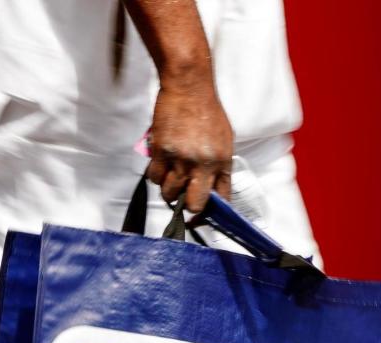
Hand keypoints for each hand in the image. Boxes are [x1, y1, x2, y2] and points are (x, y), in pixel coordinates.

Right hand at [146, 77, 232, 212]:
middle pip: (194, 204)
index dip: (211, 213)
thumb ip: (220, 166)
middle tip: (184, 199)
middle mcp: (203, 164)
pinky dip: (157, 176)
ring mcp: (181, 158)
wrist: (189, 86)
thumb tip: (215, 189)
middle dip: (188, 207)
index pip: (221, 199)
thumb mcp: (225, 140)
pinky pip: (155, 178)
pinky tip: (161, 165)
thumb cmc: (207, 111)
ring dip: (170, 190)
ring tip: (172, 176)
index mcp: (222, 161)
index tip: (202, 218)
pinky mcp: (161, 151)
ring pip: (170, 194)